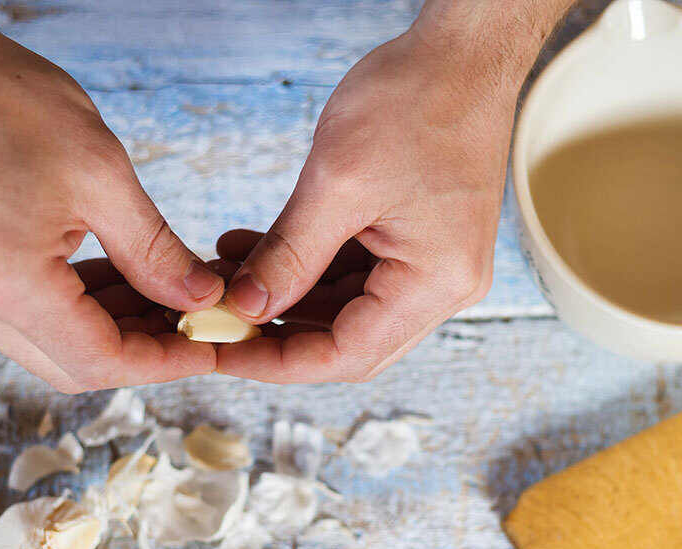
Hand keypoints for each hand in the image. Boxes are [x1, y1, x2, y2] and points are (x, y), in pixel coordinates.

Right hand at [0, 18, 220, 391]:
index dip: (163, 361)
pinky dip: (70, 309)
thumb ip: (154, 251)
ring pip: (46, 347)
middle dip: (139, 351)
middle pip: (71, 367)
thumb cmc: (5, 99)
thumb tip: (199, 298)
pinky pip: (18, 318)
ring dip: (106, 330)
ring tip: (159, 294)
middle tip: (191, 320)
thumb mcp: (101, 172)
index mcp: (4, 281)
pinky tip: (111, 279)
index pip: (99, 360)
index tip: (208, 346)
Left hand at [215, 23, 523, 382]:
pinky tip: (257, 249)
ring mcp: (434, 267)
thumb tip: (246, 306)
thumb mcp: (337, 181)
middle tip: (218, 319)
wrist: (463, 52)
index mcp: (438, 282)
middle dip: (279, 333)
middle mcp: (445, 287)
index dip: (280, 362)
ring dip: (286, 297)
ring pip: (346, 311)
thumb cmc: (418, 99)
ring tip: (227, 271)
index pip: (348, 353)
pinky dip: (306, 269)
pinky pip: (355, 276)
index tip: (224, 351)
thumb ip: (290, 254)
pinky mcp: (419, 245)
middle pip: (350, 342)